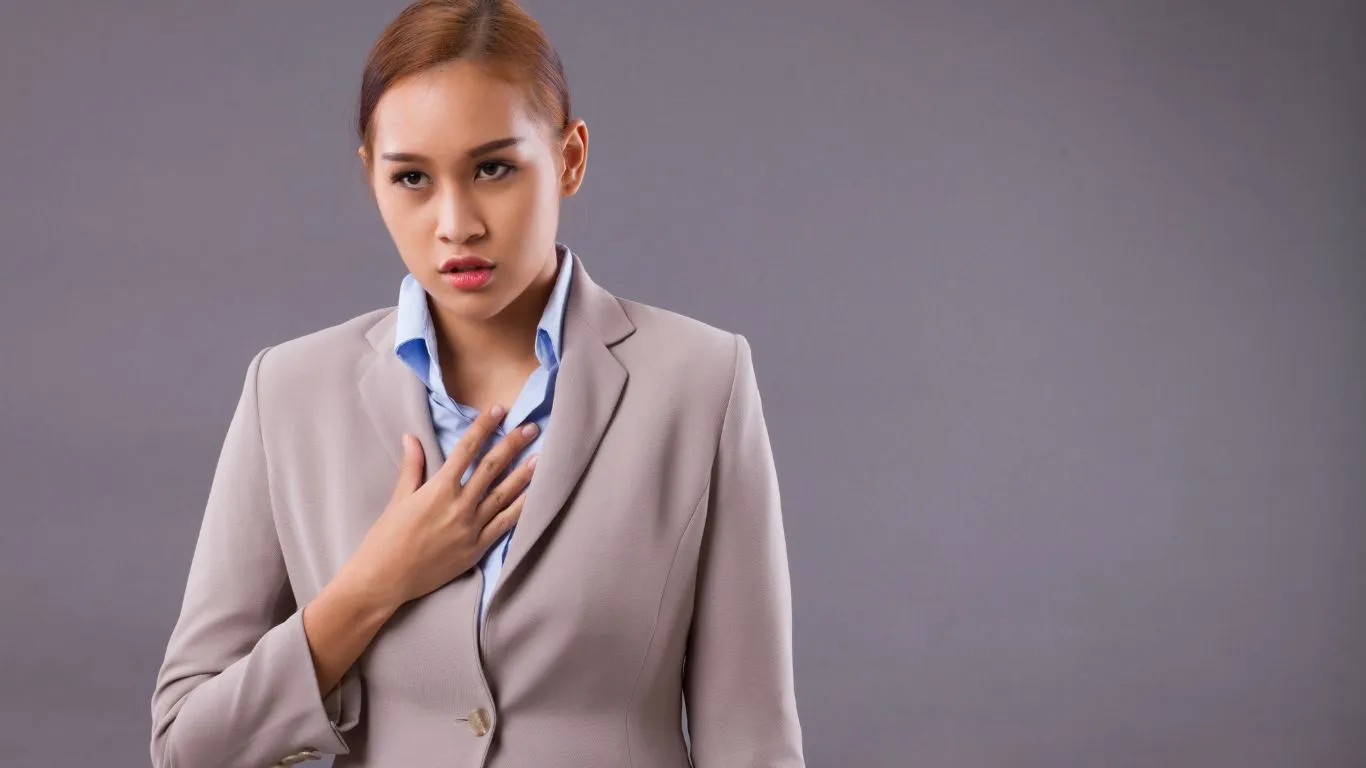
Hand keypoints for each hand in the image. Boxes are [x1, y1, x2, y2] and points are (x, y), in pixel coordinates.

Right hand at [339, 404, 539, 610]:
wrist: (385, 579)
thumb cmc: (386, 538)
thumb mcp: (398, 499)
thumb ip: (412, 467)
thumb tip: (412, 437)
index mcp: (438, 489)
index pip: (466, 449)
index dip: (483, 427)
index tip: (498, 410)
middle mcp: (459, 506)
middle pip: (491, 468)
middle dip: (512, 444)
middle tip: (531, 428)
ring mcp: (471, 528)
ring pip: (504, 495)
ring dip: (523, 475)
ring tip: (541, 457)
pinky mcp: (477, 548)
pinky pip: (505, 525)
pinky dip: (520, 509)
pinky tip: (533, 496)